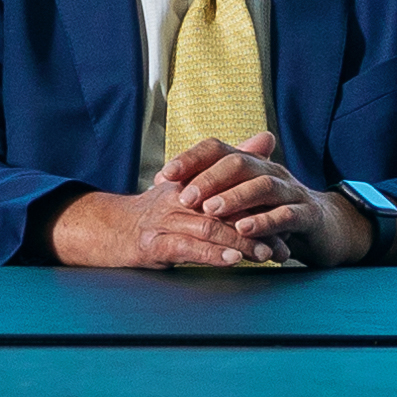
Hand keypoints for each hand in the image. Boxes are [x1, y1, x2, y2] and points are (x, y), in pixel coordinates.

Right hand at [44, 179, 268, 267]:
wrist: (111, 231)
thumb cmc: (159, 210)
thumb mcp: (194, 184)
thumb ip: (231, 162)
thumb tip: (268, 136)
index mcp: (192, 182)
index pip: (231, 187)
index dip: (260, 203)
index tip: (286, 217)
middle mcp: (178, 199)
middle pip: (225, 210)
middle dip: (257, 228)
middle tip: (282, 244)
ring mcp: (164, 221)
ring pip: (209, 228)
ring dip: (240, 243)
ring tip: (265, 254)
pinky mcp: (153, 244)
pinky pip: (186, 247)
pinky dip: (211, 254)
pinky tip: (231, 260)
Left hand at [167, 132, 374, 267]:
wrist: (327, 228)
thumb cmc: (275, 213)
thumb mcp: (244, 199)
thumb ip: (213, 189)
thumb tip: (168, 182)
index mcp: (253, 164)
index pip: (219, 149)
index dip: (191, 159)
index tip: (164, 175)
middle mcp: (272, 171)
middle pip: (239, 164)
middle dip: (209, 179)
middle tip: (185, 198)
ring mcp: (292, 192)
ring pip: (264, 186)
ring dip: (235, 198)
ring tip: (211, 211)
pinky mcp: (309, 216)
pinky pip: (288, 215)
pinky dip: (266, 222)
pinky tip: (245, 230)